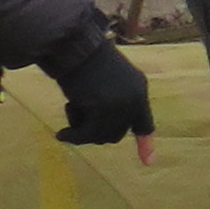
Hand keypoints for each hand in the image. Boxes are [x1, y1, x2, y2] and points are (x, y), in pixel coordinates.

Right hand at [49, 30, 154, 148]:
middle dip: (96, 130)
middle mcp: (135, 99)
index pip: (144, 123)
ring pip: (101, 136)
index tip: (149, 163)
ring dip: (82, 130)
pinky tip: (60, 134)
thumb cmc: (84, 59)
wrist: (75, 45)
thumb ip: (108, 104)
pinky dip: (74, 136)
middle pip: (117, 133)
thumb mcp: (104, 81)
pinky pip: (87, 134)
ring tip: (71, 107)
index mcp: (139, 89)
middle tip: (77, 113)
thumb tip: (98, 134)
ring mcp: (121, 105)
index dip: (145, 143)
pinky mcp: (103, 109)